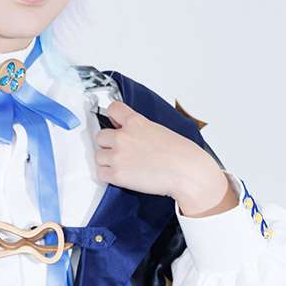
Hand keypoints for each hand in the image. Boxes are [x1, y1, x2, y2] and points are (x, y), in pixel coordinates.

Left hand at [95, 101, 234, 216]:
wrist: (186, 172)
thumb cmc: (180, 154)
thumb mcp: (159, 129)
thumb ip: (140, 128)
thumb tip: (128, 130)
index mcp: (135, 122)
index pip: (113, 109)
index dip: (113, 118)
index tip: (114, 123)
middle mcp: (123, 137)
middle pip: (100, 137)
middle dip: (109, 144)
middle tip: (122, 152)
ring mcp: (118, 156)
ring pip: (98, 156)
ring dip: (108, 161)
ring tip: (125, 165)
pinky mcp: (117, 175)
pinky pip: (101, 174)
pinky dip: (109, 176)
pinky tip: (123, 175)